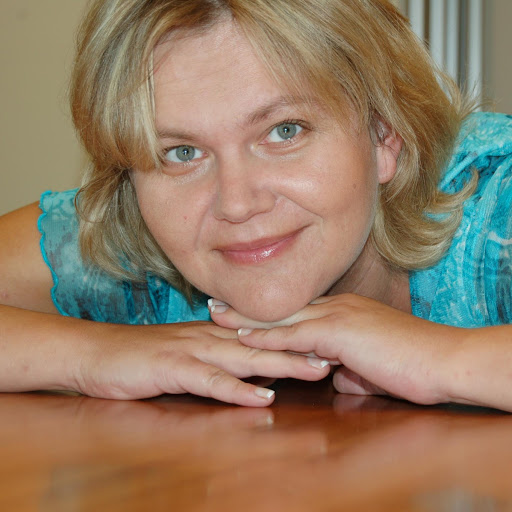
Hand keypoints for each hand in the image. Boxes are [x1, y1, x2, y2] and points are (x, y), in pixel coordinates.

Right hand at [73, 320, 329, 405]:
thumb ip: (223, 362)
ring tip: (316, 371)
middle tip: (338, 354)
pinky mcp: (174, 368)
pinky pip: (211, 380)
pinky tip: (262, 398)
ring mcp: (192, 351)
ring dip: (282, 364)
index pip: (263, 334)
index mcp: (216, 335)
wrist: (97, 353)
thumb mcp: (189, 356)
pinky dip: (238, 390)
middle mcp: (210, 337)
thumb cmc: (144, 358)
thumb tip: (259, 373)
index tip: (330, 343)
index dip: (297, 338)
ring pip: (246, 357)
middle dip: (302, 348)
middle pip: (263, 342)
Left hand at [209, 294, 461, 405]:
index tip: (240, 310)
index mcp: (342, 311)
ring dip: (247, 318)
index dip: (266, 311)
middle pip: (281, 306)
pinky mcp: (340, 333)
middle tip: (214, 304)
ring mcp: (336, 316)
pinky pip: (296, 335)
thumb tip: (336, 379)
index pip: (296, 309)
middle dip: (246, 307)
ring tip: (216, 316)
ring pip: (282, 316)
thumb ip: (350, 368)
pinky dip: (268, 338)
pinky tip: (244, 339)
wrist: (443, 360)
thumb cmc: (412, 363)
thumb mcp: (373, 365)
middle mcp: (335, 306)